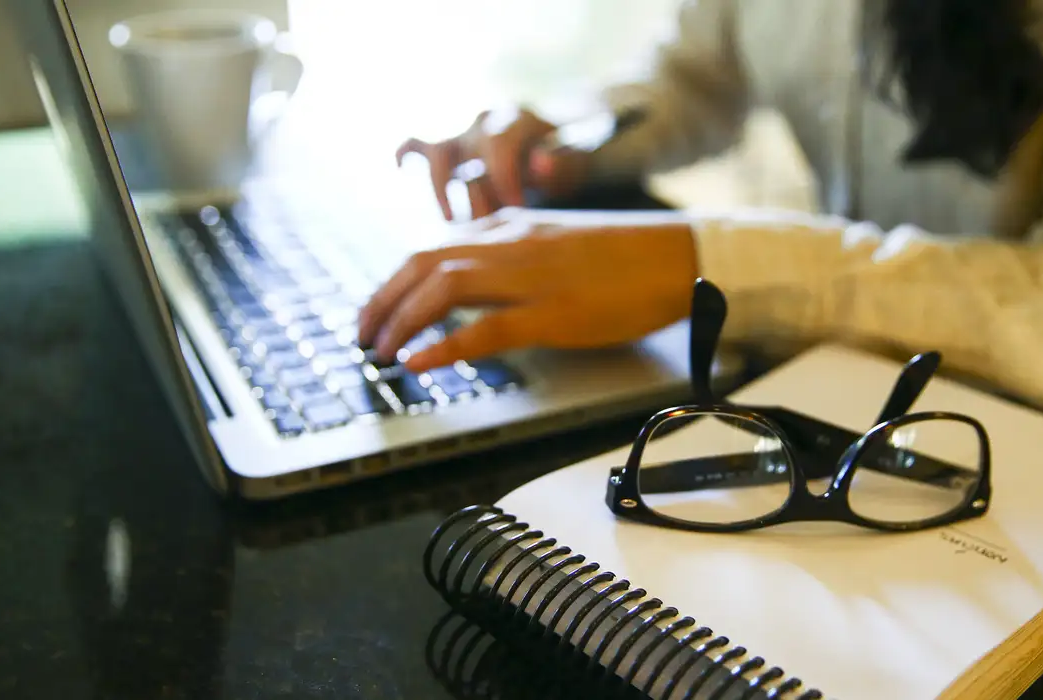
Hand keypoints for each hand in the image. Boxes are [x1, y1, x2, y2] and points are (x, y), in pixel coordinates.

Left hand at [356, 213, 699, 372]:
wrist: (680, 257)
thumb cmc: (626, 256)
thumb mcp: (556, 243)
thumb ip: (512, 255)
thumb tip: (476, 282)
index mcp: (512, 228)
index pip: (433, 246)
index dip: (394, 280)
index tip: (377, 308)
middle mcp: (512, 244)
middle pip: (424, 262)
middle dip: (382, 299)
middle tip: (362, 334)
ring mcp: (532, 277)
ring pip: (444, 286)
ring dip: (401, 320)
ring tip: (381, 351)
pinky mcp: (554, 313)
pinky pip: (486, 328)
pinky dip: (444, 345)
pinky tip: (420, 363)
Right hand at [395, 107, 588, 220]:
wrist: (558, 148)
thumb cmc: (567, 159)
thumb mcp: (576, 160)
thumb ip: (561, 161)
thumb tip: (539, 163)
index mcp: (518, 119)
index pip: (500, 143)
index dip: (505, 177)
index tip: (518, 208)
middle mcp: (485, 122)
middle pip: (466, 147)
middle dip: (476, 188)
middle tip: (489, 220)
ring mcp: (465, 135)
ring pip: (436, 150)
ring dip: (441, 187)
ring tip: (452, 219)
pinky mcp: (451, 149)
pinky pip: (419, 145)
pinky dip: (407, 153)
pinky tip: (401, 168)